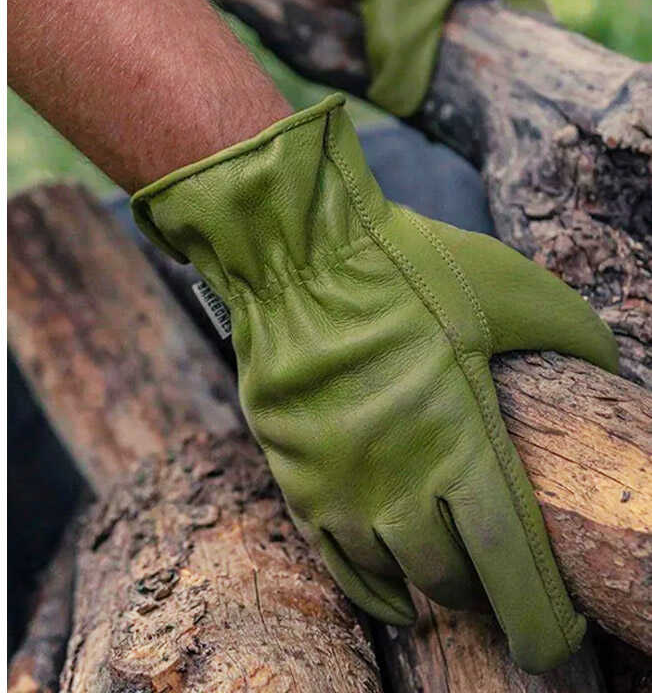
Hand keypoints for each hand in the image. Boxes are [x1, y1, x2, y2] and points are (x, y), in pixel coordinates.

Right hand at [132, 95, 617, 671]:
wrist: (293, 259)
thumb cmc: (404, 269)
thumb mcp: (512, 290)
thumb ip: (571, 337)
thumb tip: (607, 367)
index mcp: (461, 447)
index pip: (513, 569)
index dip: (541, 620)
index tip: (560, 641)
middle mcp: (398, 485)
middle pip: (453, 580)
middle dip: (485, 590)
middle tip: (502, 579)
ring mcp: (341, 488)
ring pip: (396, 574)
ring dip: (428, 581)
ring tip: (448, 573)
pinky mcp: (298, 480)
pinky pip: (336, 561)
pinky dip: (369, 587)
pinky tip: (391, 594)